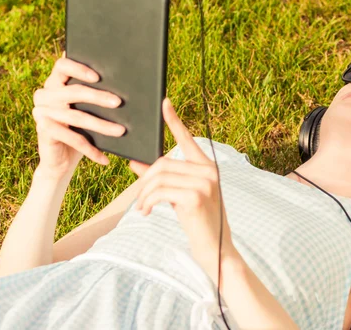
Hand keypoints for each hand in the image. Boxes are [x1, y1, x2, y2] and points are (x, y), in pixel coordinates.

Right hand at [32, 52, 125, 176]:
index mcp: (55, 83)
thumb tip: (124, 91)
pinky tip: (105, 158)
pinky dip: (91, 150)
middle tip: (119, 102)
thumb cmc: (80, 131)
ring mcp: (41, 112)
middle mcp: (44, 95)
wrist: (60, 161)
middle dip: (99, 97)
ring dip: (101, 125)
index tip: (99, 76)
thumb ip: (95, 96)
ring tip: (121, 131)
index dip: (79, 68)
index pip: (62, 66)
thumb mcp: (88, 111)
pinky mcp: (43, 130)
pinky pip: (72, 139)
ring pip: (76, 116)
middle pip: (74, 91)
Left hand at [129, 98, 235, 279]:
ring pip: (159, 177)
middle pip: (163, 163)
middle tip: (140, 198)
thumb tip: (135, 163)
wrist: (215, 248)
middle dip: (145, 181)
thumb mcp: (179, 196)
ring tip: (142, 207)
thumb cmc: (198, 220)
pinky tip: (147, 212)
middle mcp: (209, 170)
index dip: (174, 121)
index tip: (165, 103)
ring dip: (144, 194)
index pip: (188, 139)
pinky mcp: (196, 196)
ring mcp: (204, 183)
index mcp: (207, 167)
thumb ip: (161, 179)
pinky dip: (148, 202)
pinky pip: (160, 191)